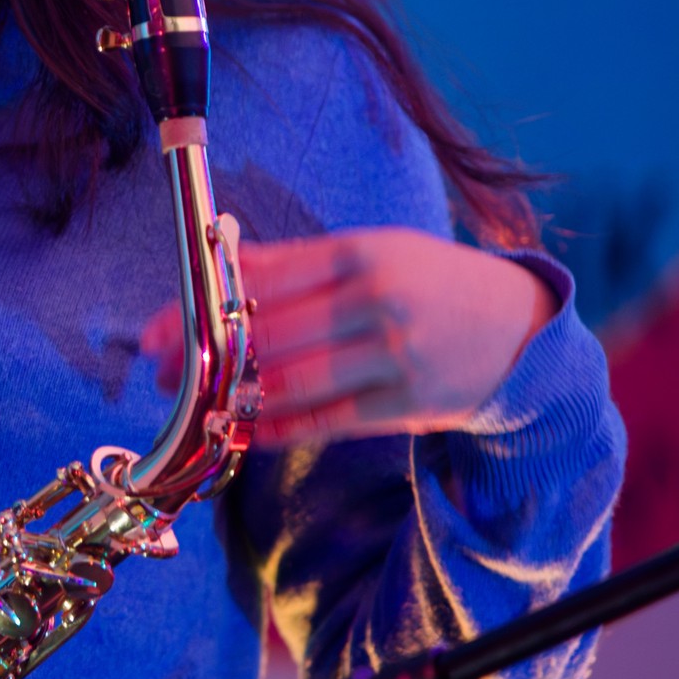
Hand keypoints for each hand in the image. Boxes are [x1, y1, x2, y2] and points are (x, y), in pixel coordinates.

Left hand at [141, 227, 556, 443]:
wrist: (522, 330)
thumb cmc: (431, 283)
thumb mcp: (374, 251)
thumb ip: (298, 264)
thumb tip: (218, 265)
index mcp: (365, 251)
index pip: (264, 278)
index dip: (201, 304)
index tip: (156, 325)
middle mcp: (380, 302)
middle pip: (270, 333)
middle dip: (205, 355)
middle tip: (159, 371)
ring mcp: (396, 357)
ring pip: (293, 383)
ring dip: (232, 396)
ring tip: (193, 400)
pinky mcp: (407, 405)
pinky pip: (325, 420)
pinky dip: (275, 426)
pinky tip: (240, 427)